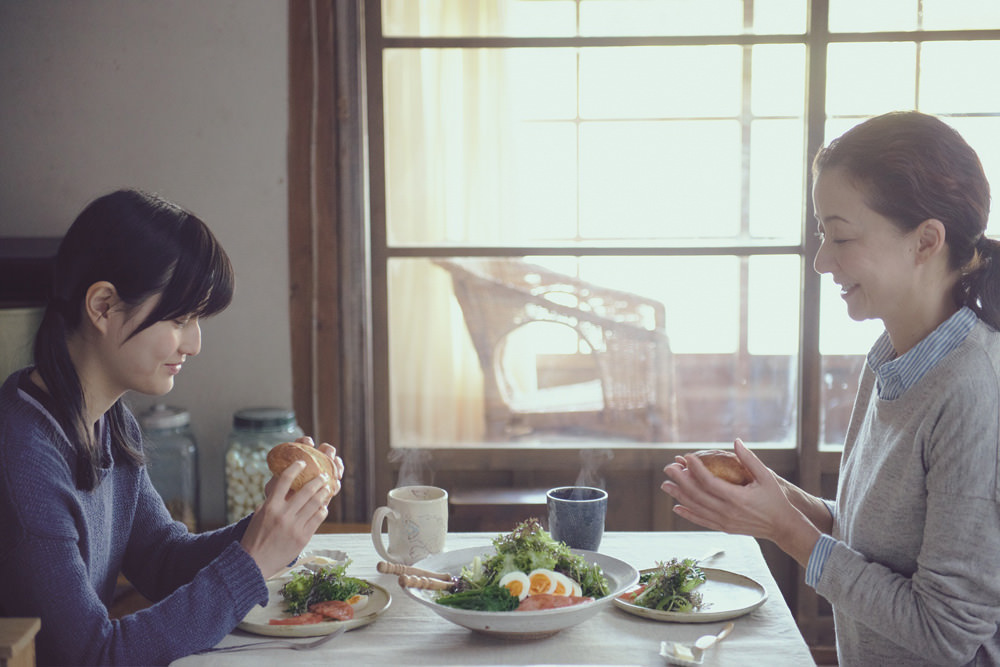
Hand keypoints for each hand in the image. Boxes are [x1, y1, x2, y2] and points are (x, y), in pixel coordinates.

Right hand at [241, 459, 331, 578]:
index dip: (295, 468)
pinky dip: (322, 510)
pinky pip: (318, 518)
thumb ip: (272, 501)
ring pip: (315, 503)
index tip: (302, 462)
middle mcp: (283, 515)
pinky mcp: (303, 537)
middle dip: (317, 480)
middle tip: (323, 475)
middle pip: (306, 490)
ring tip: (327, 488)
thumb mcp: (260, 515)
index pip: (285, 480)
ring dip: (323, 493)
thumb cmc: (255, 537)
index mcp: (270, 506)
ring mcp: (294, 526)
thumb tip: (284, 486)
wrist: (254, 563)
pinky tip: (323, 506)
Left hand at [263, 436, 344, 499]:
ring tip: (336, 472)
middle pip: (324, 451)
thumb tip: (283, 474)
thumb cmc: (277, 498)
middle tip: (329, 455)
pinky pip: (335, 483)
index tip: (309, 443)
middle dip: (328, 451)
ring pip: (333, 464)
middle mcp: (312, 464)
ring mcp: (321, 475)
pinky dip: (336, 482)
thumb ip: (280, 478)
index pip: (303, 444)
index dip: (306, 441)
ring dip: (336, 465)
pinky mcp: (327, 488)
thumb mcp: (274, 488)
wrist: (283, 515)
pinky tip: (335, 484)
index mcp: (298, 459)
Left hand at [660, 439, 819, 565]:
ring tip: (666, 484)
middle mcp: (728, 511)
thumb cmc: (775, 498)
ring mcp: (724, 521)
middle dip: (680, 480)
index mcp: (738, 498)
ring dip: (679, 496)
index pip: (710, 482)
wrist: (782, 526)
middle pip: (698, 495)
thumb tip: (736, 441)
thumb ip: (750, 459)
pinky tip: (676, 506)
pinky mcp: (723, 527)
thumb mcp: (766, 477)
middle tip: (668, 467)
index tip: (685, 457)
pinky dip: (688, 514)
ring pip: (696, 508)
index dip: (695, 469)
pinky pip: (701, 520)